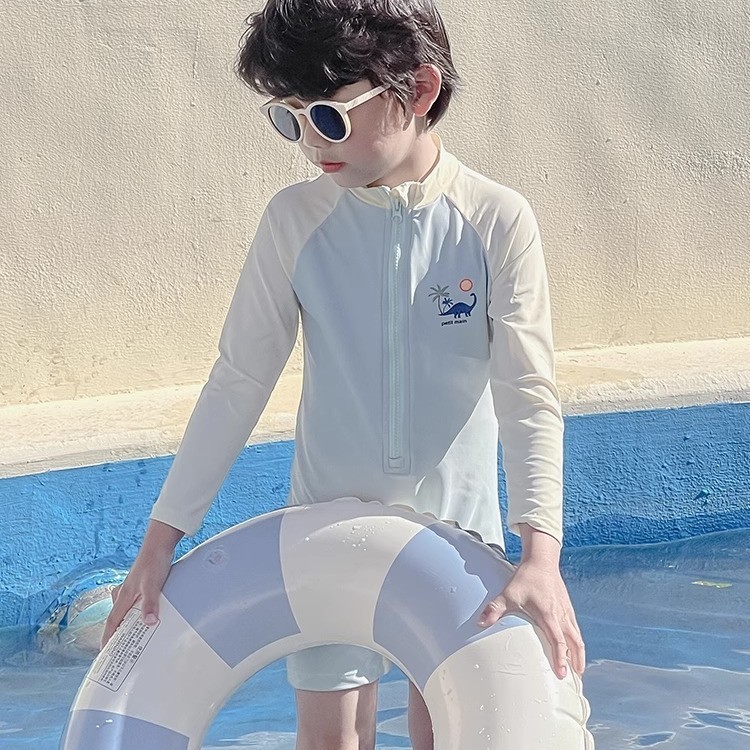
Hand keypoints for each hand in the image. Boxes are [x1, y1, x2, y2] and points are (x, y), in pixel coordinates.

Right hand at [100, 519, 183, 648]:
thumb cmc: (153, 562)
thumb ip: (150, 604)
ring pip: (126, 609)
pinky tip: (146, 613)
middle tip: (119, 648)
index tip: (104, 652)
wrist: (159, 544)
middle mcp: (125, 593)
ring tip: (134, 634)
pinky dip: (137, 611)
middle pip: (117, 617)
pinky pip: (136, 602)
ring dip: (128, 621)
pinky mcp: (142, 584)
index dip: (108, 637)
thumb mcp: (152, 585)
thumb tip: (149, 623)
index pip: (112, 622)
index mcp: (123, 596)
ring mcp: (133, 588)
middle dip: (117, 632)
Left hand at [477, 560, 584, 678]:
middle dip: (576, 661)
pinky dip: (577, 640)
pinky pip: (575, 627)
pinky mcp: (567, 606)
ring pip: (577, 635)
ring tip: (577, 668)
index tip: (562, 673)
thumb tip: (480, 623)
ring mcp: (566, 610)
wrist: (541, 560)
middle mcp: (561, 614)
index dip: (560, 658)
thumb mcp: (508, 594)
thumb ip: (495, 609)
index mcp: (548, 614)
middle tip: (576, 678)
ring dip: (579, 652)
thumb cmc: (526, 578)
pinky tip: (574, 646)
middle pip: (574, 642)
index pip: (558, 640)